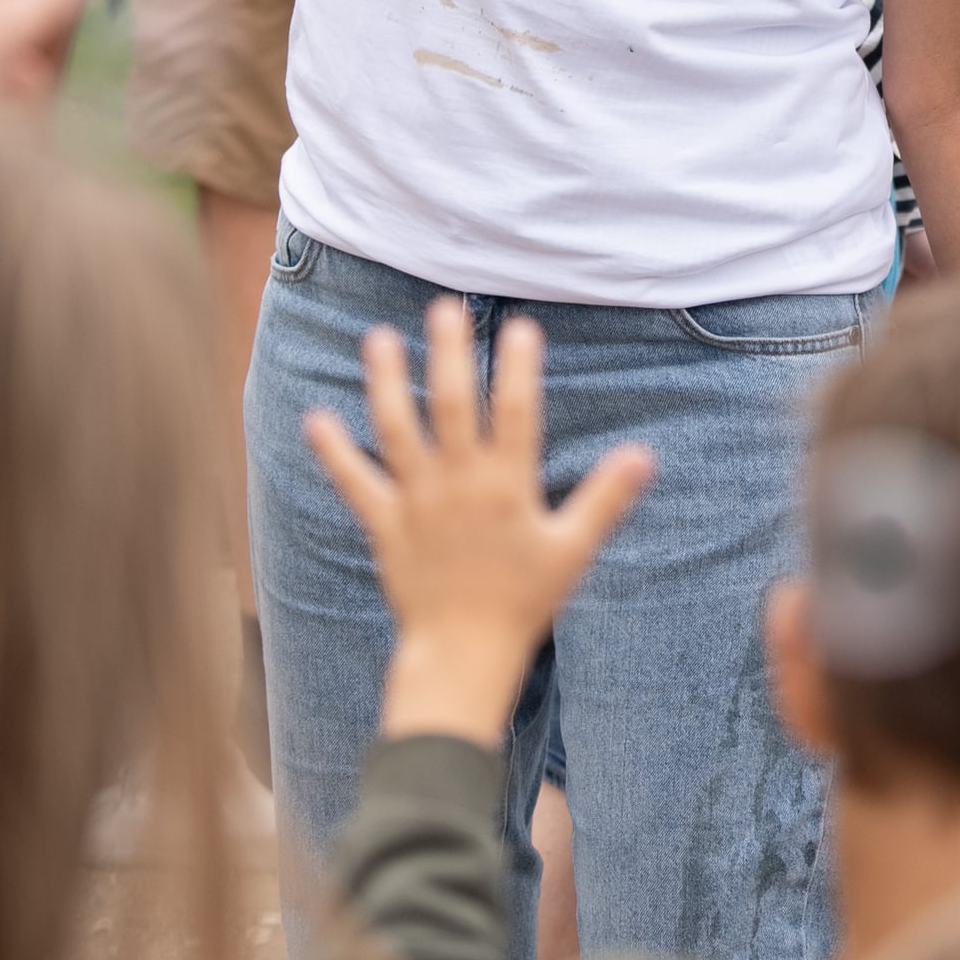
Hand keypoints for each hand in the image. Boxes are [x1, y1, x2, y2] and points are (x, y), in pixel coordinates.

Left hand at [306, 297, 654, 744]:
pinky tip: (316, 418)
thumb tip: (644, 455)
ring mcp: (418, 502)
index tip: (521, 325)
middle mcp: (459, 485)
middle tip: (444, 306)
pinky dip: (334, 451)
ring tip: (380, 339)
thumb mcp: (572, 550)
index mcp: (507, 487)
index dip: (519, 368)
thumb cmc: (525, 601)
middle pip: (453, 405)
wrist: (464, 653)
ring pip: (398, 430)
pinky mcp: (385, 523)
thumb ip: (605, 498)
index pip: (517, 413)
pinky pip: (355, 482)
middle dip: (449, 353)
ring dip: (388, 382)